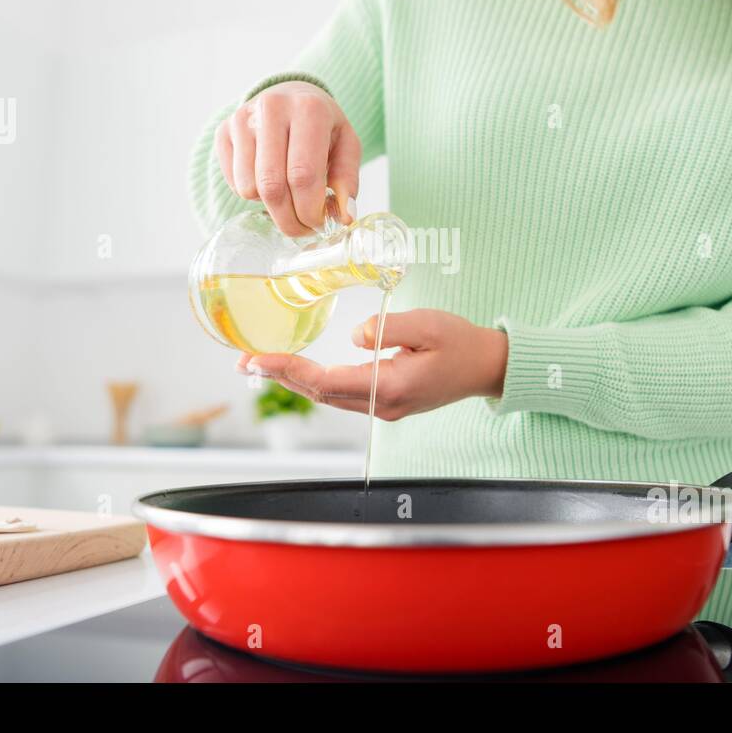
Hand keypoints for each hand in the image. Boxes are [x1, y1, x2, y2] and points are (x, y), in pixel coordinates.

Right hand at [215, 80, 360, 236]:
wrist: (290, 96)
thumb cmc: (322, 127)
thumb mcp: (346, 146)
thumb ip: (347, 180)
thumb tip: (344, 217)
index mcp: (308, 109)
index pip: (303, 175)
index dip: (310, 210)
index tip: (318, 224)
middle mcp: (271, 108)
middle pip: (272, 187)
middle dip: (289, 219)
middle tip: (302, 227)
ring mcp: (242, 119)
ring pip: (249, 188)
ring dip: (270, 207)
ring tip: (288, 195)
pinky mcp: (223, 132)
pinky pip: (234, 183)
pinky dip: (253, 194)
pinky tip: (268, 179)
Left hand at [236, 310, 508, 419]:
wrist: (488, 367)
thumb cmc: (462, 342)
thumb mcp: (429, 324)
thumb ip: (389, 328)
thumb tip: (356, 337)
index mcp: (389, 387)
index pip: (325, 382)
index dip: (288, 369)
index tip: (257, 359)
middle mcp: (381, 405)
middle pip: (319, 394)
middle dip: (280, 376)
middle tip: (243, 362)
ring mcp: (383, 408)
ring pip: (328, 396)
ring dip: (293, 380)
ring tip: (261, 364)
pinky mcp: (386, 402)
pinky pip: (341, 394)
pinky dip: (314, 382)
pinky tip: (298, 369)